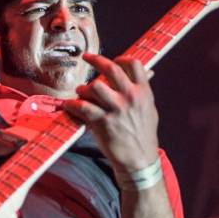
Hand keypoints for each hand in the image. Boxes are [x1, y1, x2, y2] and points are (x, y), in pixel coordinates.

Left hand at [62, 53, 159, 172]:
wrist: (139, 160)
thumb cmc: (144, 135)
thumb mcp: (149, 110)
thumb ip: (143, 92)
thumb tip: (145, 75)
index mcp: (143, 92)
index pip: (134, 64)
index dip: (121, 59)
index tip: (113, 60)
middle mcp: (130, 98)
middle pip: (111, 68)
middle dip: (95, 60)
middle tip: (86, 57)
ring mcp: (116, 110)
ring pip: (95, 86)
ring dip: (84, 88)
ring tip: (80, 92)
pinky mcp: (102, 123)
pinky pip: (82, 107)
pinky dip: (72, 105)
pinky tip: (69, 105)